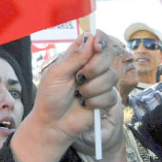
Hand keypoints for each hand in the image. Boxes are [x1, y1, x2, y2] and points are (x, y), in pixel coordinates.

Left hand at [30, 31, 118, 145]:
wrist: (53, 124)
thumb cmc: (50, 98)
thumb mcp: (56, 74)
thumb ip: (74, 57)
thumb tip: (91, 38)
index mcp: (77, 57)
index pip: (95, 39)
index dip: (100, 39)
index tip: (97, 46)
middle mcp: (91, 67)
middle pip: (109, 54)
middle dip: (95, 66)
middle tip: (79, 77)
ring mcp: (100, 82)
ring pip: (111, 76)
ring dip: (92, 88)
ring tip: (78, 95)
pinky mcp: (106, 99)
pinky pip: (111, 95)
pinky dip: (95, 101)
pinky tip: (84, 105)